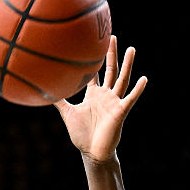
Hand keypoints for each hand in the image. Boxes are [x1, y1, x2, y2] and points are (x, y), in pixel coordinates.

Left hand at [53, 36, 146, 162]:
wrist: (92, 152)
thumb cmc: (81, 134)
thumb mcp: (67, 114)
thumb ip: (58, 100)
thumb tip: (45, 89)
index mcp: (94, 94)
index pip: (96, 73)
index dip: (96, 59)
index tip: (95, 43)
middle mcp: (106, 95)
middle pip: (110, 70)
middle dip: (111, 54)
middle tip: (112, 36)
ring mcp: (114, 102)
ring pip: (122, 80)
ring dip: (128, 65)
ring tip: (132, 49)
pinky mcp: (121, 112)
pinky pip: (130, 99)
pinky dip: (137, 89)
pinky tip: (144, 79)